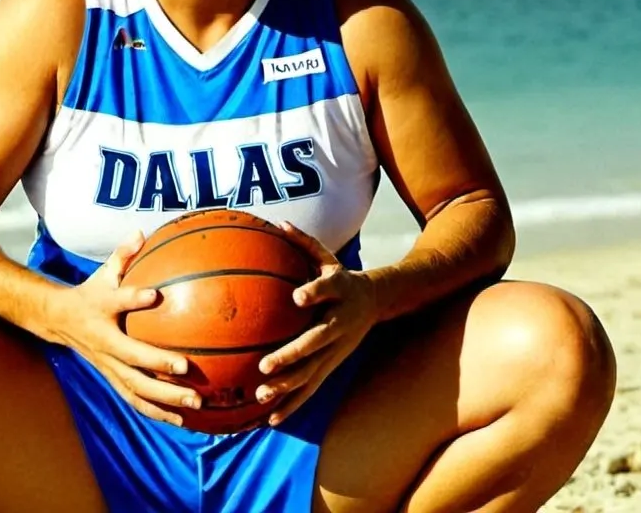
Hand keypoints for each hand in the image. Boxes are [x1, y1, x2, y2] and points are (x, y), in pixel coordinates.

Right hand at [48, 231, 201, 425]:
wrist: (58, 321)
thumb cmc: (91, 293)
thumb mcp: (103, 273)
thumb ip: (123, 255)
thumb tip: (140, 232)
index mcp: (102, 310)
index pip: (117, 302)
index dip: (133, 297)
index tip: (153, 294)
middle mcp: (104, 343)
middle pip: (132, 360)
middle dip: (160, 367)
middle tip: (190, 372)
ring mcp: (107, 365)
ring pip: (135, 388)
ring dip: (164, 400)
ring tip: (193, 406)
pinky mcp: (112, 379)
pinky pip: (135, 399)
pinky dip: (157, 412)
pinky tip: (181, 422)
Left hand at [256, 222, 377, 424]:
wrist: (377, 302)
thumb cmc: (341, 278)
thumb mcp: (328, 258)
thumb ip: (304, 242)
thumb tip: (278, 223)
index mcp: (340, 291)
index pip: (328, 289)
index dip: (315, 292)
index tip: (297, 296)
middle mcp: (341, 322)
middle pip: (317, 341)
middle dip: (292, 354)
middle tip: (265, 364)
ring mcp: (338, 348)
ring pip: (314, 371)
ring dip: (289, 385)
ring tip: (262, 393)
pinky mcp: (333, 364)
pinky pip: (311, 387)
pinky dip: (293, 403)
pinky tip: (271, 418)